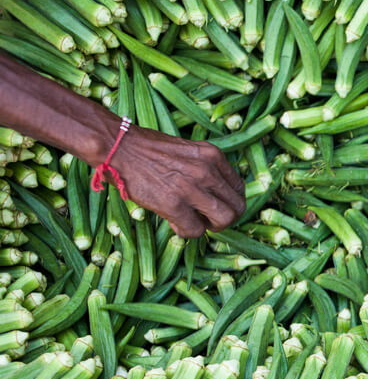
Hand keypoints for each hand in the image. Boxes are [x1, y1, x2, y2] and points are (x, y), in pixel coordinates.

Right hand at [109, 126, 245, 237]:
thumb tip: (213, 193)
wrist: (118, 146)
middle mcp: (208, 171)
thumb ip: (205, 168)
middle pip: (238, 207)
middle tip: (209, 219)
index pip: (239, 188)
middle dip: (226, 218)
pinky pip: (195, 230)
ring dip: (212, 227)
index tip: (216, 205)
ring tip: (195, 222)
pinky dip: (187, 231)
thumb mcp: (188, 150)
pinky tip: (174, 223)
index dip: (230, 201)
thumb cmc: (148, 148)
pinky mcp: (174, 204)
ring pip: (224, 220)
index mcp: (213, 156)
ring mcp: (192, 188)